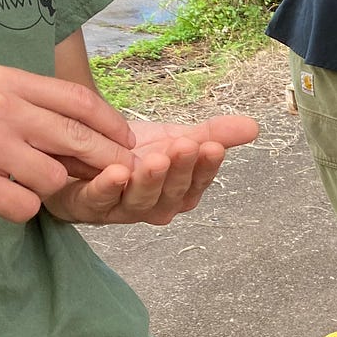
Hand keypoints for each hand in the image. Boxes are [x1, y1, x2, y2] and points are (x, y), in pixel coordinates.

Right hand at [0, 65, 136, 224]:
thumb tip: (103, 132)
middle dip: (108, 160)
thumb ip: (38, 110)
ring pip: (54, 177)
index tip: (129, 142)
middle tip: (122, 174)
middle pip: (77, 137)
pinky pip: (26, 205)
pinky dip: (20, 208)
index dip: (112, 124)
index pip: (77, 99)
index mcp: (3, 80)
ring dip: (47, 188)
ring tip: (19, 181)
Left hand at [43, 115, 259, 225]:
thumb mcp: (176, 139)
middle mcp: (155, 207)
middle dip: (180, 171)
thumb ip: (213, 134)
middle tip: (185, 146)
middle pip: (172, 194)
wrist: (81, 154)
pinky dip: (107, 188)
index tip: (213, 146)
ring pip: (140, 201)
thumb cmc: (131, 153)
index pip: (199, 182)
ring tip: (154, 159)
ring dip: (149, 181)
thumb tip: (254, 126)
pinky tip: (116, 172)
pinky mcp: (86, 205)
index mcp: (179, 193)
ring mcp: (121, 210)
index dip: (207, 166)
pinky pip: (99, 200)